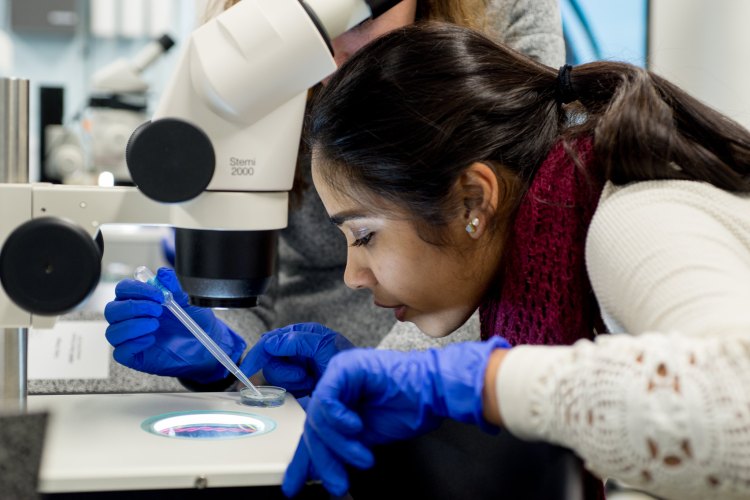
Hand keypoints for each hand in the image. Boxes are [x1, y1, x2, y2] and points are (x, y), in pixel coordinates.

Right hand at [104, 267, 245, 382]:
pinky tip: (151, 339)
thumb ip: (175, 287)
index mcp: (140, 300)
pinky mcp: (134, 357)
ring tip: (155, 324)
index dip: (136, 289)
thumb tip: (163, 273)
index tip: (157, 293)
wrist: (205, 344)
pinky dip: (134, 344)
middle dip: (133, 307)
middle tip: (158, 310)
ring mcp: (131, 338)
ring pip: (112, 332)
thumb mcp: (188, 302)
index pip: (123, 289)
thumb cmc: (194, 321)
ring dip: (133, 326)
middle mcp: (131, 318)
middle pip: (112, 310)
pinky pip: (120, 352)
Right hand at [239, 323, 353, 397]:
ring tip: (310, 381)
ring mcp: (296, 366)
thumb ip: (296, 341)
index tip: (246, 370)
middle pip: (269, 362)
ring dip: (293, 382)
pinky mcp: (298, 383)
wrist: (359, 389)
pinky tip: (308, 388)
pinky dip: (295, 390)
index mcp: (300, 334)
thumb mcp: (324, 346)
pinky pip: (283, 389)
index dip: (256, 355)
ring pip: (275, 377)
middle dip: (285, 373)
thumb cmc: (347, 363)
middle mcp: (295, 349)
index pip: (270, 341)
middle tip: (304, 377)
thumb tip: (269, 342)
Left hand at [281, 337, 509, 496]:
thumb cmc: (409, 409)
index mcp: (338, 399)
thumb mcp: (363, 440)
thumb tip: (314, 471)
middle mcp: (334, 385)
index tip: (294, 488)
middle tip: (336, 483)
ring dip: (339, 444)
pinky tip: (355, 428)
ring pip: (319, 416)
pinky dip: (338, 418)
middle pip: (313, 426)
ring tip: (361, 457)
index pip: (312, 431)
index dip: (302, 461)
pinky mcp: (346, 367)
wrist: (434, 392)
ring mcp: (338, 373)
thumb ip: (337, 450)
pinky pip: (328, 397)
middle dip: (324, 459)